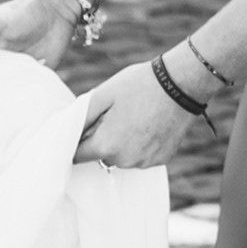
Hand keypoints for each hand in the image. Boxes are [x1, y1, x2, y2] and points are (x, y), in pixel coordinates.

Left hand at [74, 60, 201, 170]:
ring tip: (132, 118)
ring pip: (122, 157)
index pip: (78, 155)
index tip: (82, 129)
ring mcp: (145, 162)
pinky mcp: (162, 159)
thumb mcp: (102, 95)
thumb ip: (80, 117)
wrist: (180, 85)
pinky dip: (140, 145)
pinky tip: (147, 124)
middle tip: (112, 116)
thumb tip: (66, 132)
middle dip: (101, 139)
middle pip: (101, 156)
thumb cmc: (138, 85)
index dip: (76, 142)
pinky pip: (141, 156)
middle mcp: (125, 160)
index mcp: (106, 146)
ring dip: (121, 143)